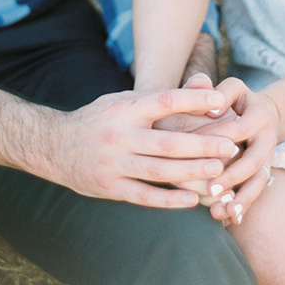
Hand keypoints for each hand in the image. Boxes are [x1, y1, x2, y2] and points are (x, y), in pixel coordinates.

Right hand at [45, 85, 241, 208]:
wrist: (53, 145)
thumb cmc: (99, 119)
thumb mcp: (122, 100)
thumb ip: (160, 96)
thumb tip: (203, 84)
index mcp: (125, 109)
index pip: (163, 101)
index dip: (193, 101)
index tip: (221, 102)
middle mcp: (119, 135)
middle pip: (167, 142)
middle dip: (202, 145)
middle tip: (231, 145)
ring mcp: (114, 163)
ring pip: (159, 171)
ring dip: (191, 173)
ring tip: (219, 171)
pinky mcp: (109, 187)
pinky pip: (144, 196)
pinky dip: (169, 199)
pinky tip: (193, 200)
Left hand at [202, 78, 279, 224]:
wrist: (264, 113)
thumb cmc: (234, 99)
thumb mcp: (230, 88)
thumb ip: (217, 92)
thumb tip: (209, 109)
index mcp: (259, 116)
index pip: (238, 129)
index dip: (219, 139)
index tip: (198, 151)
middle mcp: (267, 139)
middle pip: (253, 161)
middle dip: (231, 177)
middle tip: (209, 191)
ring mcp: (269, 158)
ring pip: (258, 182)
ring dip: (240, 199)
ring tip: (220, 213)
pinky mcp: (264, 173)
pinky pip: (256, 192)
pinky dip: (243, 206)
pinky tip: (227, 220)